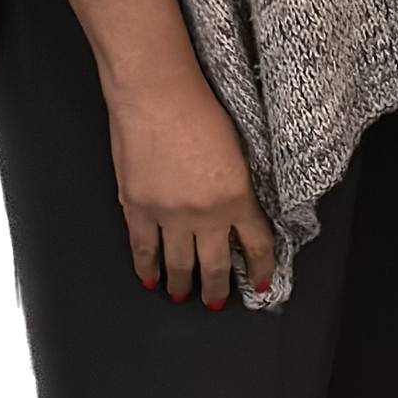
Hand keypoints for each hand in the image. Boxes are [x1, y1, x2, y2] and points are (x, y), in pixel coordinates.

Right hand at [105, 69, 275, 305]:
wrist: (157, 95)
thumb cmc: (201, 109)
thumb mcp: (238, 151)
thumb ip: (237, 187)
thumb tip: (236, 212)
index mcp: (237, 197)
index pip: (255, 243)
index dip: (259, 266)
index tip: (260, 282)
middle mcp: (205, 214)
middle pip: (215, 263)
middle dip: (217, 288)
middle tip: (216, 302)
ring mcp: (168, 214)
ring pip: (178, 263)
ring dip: (182, 284)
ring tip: (182, 296)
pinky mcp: (137, 207)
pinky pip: (142, 248)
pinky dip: (146, 266)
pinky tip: (150, 278)